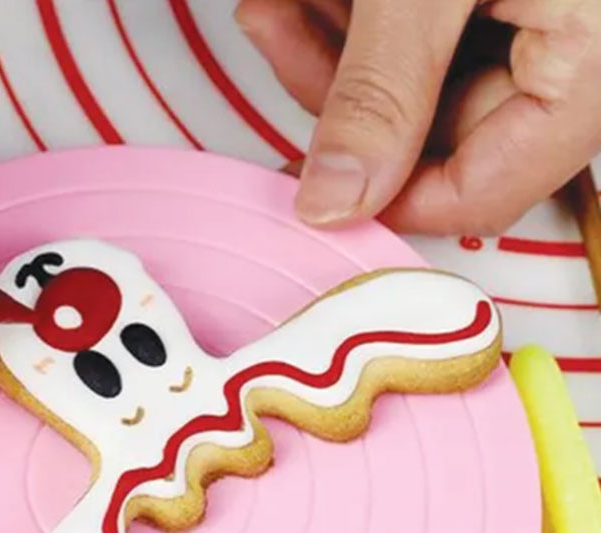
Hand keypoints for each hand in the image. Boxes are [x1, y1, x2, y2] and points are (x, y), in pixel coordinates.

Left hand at [236, 0, 600, 234]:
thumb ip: (381, 91)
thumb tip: (331, 201)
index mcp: (589, 66)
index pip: (481, 191)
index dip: (384, 201)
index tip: (308, 189)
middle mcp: (572, 56)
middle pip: (435, 135)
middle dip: (337, 94)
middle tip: (276, 37)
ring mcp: (535, 23)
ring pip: (419, 83)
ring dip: (336, 50)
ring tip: (281, 5)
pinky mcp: (501, 0)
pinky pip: (428, 37)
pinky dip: (366, 21)